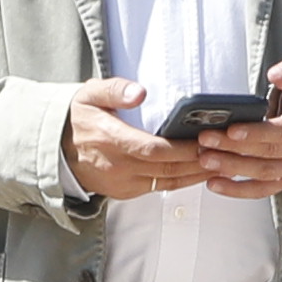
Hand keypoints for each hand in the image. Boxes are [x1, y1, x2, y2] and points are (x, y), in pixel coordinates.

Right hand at [61, 79, 210, 197]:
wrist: (56, 150)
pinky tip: (200, 171)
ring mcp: (122, 183)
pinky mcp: (126, 191)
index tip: (204, 139)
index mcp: (110, 140)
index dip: (181, 148)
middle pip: (166, 168)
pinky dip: (182, 180)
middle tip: (225, 151)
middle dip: (198, 162)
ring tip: (222, 163)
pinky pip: (159, 187)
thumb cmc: (78, 119)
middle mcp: (117, 166)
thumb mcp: (89, 95)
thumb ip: (114, 90)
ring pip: (167, 181)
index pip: (152, 149)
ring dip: (196, 174)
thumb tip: (140, 92)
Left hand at [191, 57, 281, 197]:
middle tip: (206, 140)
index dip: (258, 132)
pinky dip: (237, 190)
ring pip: (263, 172)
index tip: (232, 129)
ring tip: (205, 158)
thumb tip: (276, 75)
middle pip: (269, 152)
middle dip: (235, 147)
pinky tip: (215, 183)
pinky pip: (262, 189)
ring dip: (232, 167)